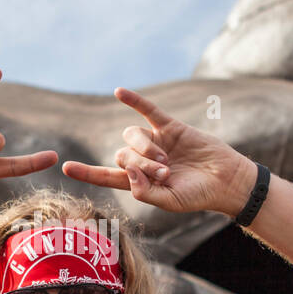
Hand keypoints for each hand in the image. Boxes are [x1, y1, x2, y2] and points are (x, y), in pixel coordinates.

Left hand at [61, 87, 255, 214]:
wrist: (226, 179)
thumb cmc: (198, 196)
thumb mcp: (170, 201)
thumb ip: (145, 192)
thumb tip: (129, 173)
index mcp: (140, 182)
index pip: (106, 176)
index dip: (87, 172)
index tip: (66, 167)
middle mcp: (143, 161)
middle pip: (122, 155)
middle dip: (141, 164)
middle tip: (166, 173)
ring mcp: (155, 142)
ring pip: (132, 136)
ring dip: (146, 148)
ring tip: (168, 161)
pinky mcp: (169, 127)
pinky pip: (147, 111)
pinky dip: (134, 101)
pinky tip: (119, 92)